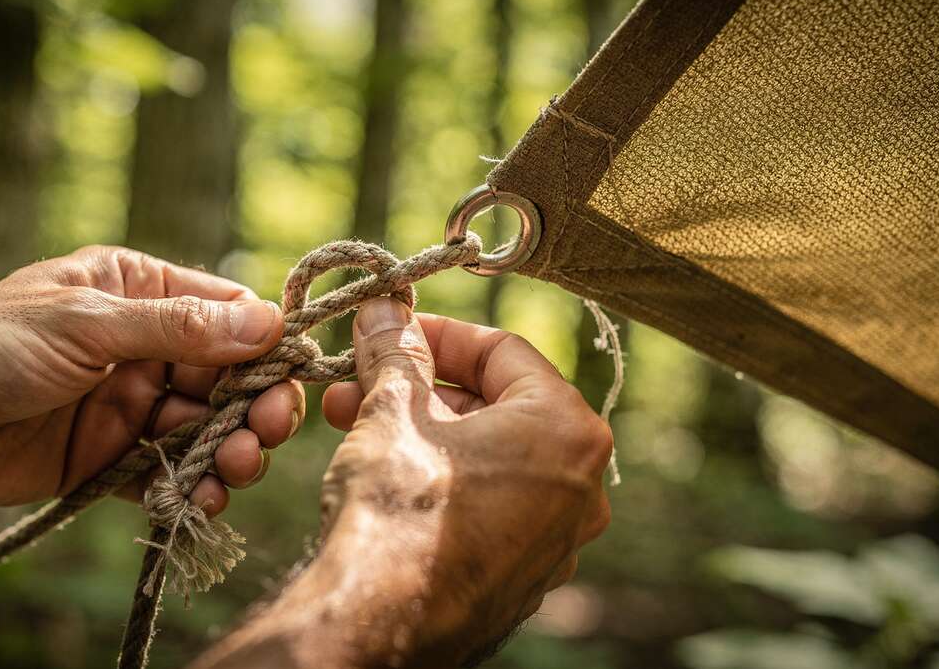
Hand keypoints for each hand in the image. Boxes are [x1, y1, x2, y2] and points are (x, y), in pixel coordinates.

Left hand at [0, 246, 303, 508]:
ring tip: (237, 469)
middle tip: (265, 432)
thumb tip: (268, 324)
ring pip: (205, 429)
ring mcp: (127, 404)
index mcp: (137, 290)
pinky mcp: (109, 459)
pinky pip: (168, 473)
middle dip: (253, 405)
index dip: (263, 344)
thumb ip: (177, 328)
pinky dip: (192, 487)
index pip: (225, 314)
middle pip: (226, 377)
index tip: (289, 373)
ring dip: (230, 450)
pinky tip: (204, 498)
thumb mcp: (87, 322)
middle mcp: (142, 346)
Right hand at [193, 299, 610, 668]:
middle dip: (421, 387)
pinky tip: (387, 476)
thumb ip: (396, 351)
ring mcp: (557, 540)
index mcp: (570, 431)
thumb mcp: (392, 411)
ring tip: (356, 423)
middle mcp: (582, 486)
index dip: (437, 333)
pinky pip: (489, 505)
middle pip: (498, 404)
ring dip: (424, 431)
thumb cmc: (398, 511)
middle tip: (360, 380)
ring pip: (490, 456)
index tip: (389, 329)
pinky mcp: (524, 577)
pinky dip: (443, 480)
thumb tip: (385, 309)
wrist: (378, 629)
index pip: (503, 350)